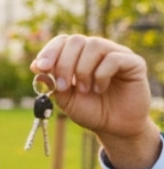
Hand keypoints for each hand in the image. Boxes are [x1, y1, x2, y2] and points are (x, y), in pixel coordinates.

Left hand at [32, 35, 160, 168]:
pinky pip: (113, 58)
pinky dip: (101, 75)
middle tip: (64, 87)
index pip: (63, 41)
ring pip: (95, 45)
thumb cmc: (89, 110)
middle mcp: (97, 51)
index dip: (50, 51)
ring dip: (83, 70)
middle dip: (64, 64)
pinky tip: (100, 89)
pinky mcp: (133, 62)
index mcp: (79, 56)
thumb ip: (51, 82)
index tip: (41, 68)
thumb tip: (36, 66)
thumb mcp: (64, 98)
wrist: (113, 127)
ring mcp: (116, 54)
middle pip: (76, 40)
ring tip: (84, 90)